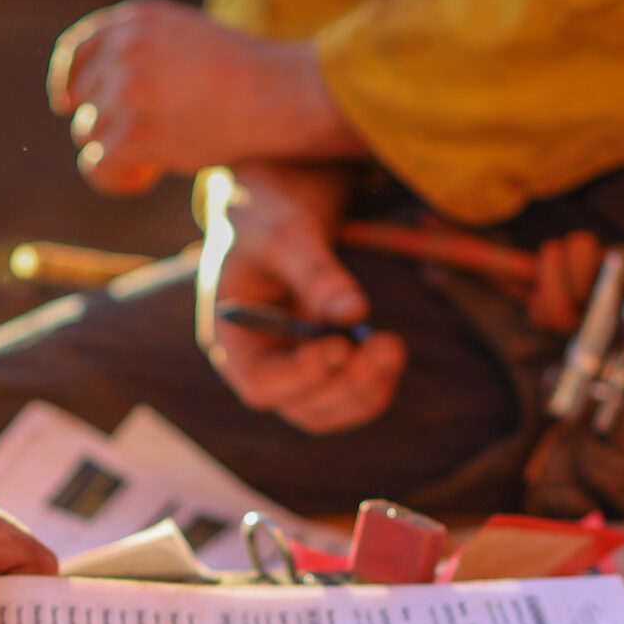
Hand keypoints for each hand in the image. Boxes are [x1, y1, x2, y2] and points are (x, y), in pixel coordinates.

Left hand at [49, 0, 364, 194]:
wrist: (281, 96)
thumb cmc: (246, 75)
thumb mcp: (188, 38)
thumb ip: (142, 50)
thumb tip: (86, 90)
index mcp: (137, 19)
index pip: (78, 51)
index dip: (67, 81)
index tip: (65, 104)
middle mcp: (125, 49)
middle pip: (84, 99)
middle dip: (107, 123)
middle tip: (145, 142)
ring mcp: (127, 90)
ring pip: (89, 134)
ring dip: (116, 152)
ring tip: (153, 161)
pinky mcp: (134, 133)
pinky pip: (97, 167)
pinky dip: (116, 180)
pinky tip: (146, 178)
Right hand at [197, 162, 407, 434]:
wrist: (274, 213)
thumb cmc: (268, 218)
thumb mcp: (288, 234)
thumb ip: (316, 272)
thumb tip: (356, 313)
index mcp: (231, 340)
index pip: (260, 384)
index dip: (301, 376)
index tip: (339, 347)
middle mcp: (258, 366)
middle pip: (301, 407)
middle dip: (348, 383)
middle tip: (389, 345)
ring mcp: (289, 373)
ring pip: (328, 411)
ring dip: (366, 389)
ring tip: (392, 346)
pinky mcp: (319, 368)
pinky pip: (346, 397)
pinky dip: (373, 384)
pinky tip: (388, 351)